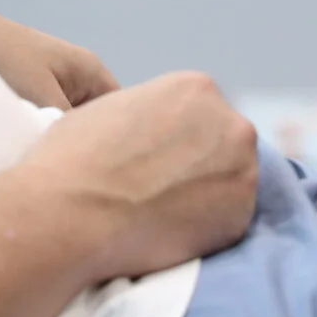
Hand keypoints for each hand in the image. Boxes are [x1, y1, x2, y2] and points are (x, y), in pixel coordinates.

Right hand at [17, 72, 260, 283]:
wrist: (73, 211)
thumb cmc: (77, 154)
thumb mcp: (114, 107)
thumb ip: (149, 113)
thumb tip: (157, 133)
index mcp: (196, 88)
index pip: (201, 112)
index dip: (178, 135)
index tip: (156, 154)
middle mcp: (231, 125)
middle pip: (224, 143)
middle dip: (200, 161)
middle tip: (163, 183)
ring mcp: (243, 173)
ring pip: (230, 181)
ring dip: (207, 193)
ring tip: (165, 209)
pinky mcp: (241, 219)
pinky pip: (227, 220)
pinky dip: (206, 227)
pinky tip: (171, 229)